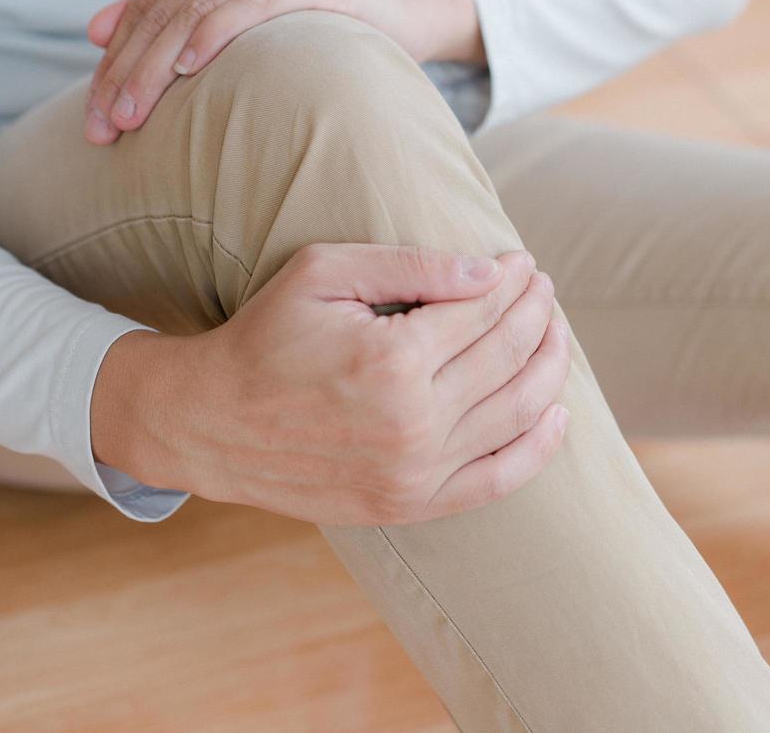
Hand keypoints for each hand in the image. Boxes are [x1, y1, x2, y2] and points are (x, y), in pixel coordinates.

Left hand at [82, 0, 483, 144]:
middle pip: (166, 9)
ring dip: (155, 71)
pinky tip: (186, 71)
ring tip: (131, 119)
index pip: (150, 3)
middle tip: (101, 129)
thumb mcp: (239, 12)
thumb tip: (94, 31)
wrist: (405, 8)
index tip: (93, 117)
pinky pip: (251, 4)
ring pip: (196, 11)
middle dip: (126, 73)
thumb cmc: (319, 19)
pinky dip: (213, 37)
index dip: (115, 61)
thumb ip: (175, 15)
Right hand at [91, 245, 570, 524]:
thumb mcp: (324, 273)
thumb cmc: (266, 336)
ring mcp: (415, 471)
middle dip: (538, 314)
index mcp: (392, 359)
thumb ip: (412, 265)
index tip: (524, 264)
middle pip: (510, 356)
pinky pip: (499, 479)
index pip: (484, 311)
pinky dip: (539, 446)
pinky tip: (558, 413)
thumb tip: (492, 270)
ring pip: (518, 413)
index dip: (514, 282)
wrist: (212, 424)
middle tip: (544, 289)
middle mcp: (413, 422)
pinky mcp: (410, 505)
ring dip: (549, 367)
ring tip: (554, 333)